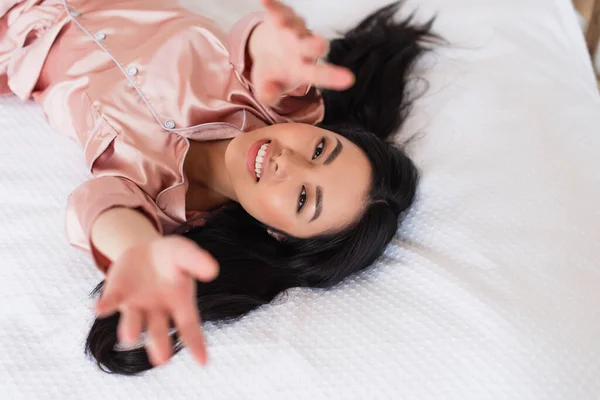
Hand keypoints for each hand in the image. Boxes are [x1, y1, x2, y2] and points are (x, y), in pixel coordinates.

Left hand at [94, 236, 218, 366]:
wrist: (144, 251)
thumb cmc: (171, 257)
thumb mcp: (184, 253)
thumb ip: (196, 260)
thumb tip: (212, 271)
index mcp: (180, 303)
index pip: (189, 326)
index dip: (196, 343)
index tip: (203, 363)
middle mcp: (158, 311)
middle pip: (158, 330)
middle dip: (159, 344)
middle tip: (161, 359)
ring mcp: (136, 305)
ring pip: (133, 322)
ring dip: (130, 329)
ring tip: (129, 338)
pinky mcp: (117, 294)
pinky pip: (111, 301)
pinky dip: (105, 306)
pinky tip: (99, 309)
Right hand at [249, 0, 354, 104]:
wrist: (267, 53)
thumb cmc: (274, 74)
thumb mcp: (267, 88)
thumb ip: (268, 94)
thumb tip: (267, 96)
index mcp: (304, 70)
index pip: (319, 74)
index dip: (332, 77)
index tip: (349, 80)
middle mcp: (304, 48)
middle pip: (312, 46)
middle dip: (315, 45)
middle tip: (320, 45)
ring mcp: (294, 30)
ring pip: (296, 25)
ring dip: (290, 24)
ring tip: (282, 24)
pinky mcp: (281, 15)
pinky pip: (278, 9)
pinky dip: (272, 6)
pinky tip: (264, 0)